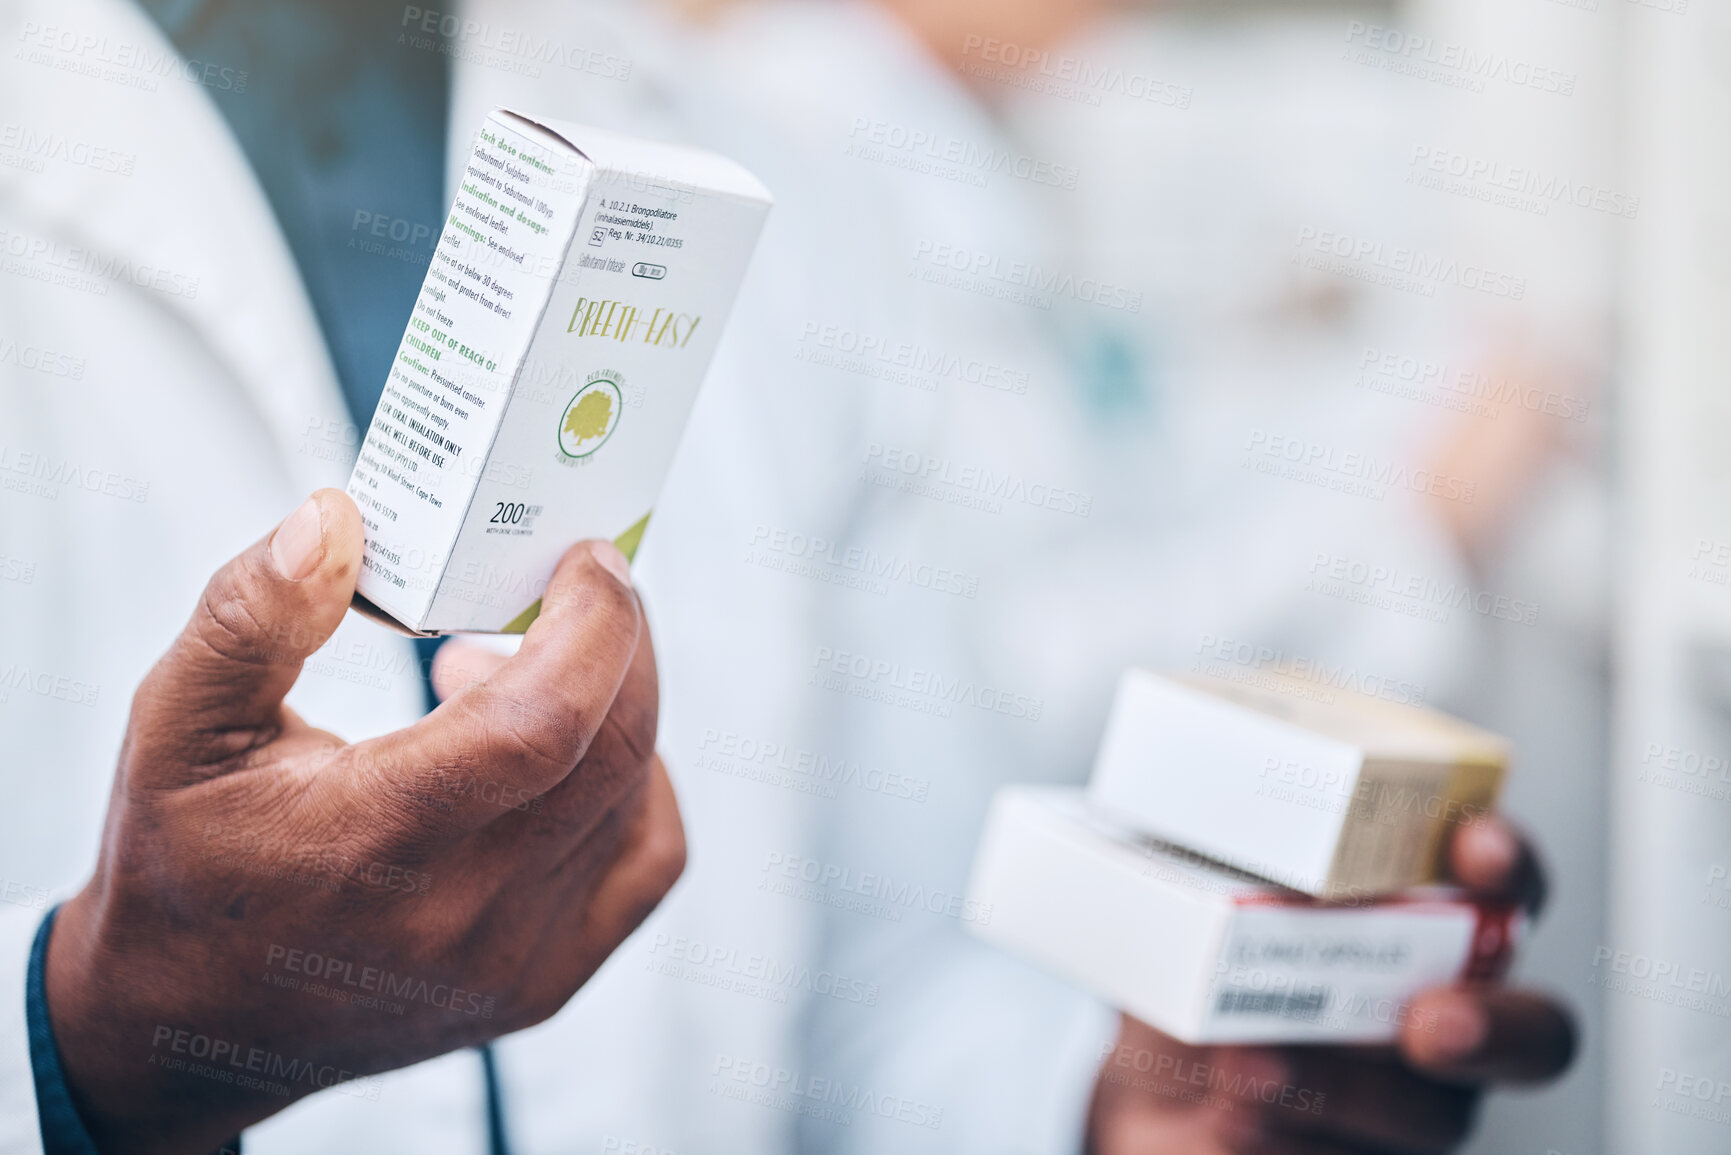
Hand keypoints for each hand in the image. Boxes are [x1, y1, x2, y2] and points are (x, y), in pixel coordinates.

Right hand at [45, 490, 685, 1154]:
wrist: (188, 1023)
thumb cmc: (186, 864)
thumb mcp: (177, 725)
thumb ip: (252, 616)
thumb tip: (335, 520)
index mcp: (372, 843)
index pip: (543, 723)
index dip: (593, 625)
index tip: (586, 558)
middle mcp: (461, 916)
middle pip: (611, 752)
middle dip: (619, 642)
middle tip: (577, 584)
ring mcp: (514, 961)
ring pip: (634, 799)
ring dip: (613, 705)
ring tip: (517, 669)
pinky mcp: (543, 982)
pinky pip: (647, 862)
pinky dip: (638, 785)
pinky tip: (572, 752)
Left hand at [1086, 817, 1575, 1153]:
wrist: (1154, 1093)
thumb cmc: (1199, 978)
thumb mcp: (1192, 907)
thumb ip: (1218, 869)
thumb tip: (1195, 828)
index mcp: (1422, 920)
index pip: (1505, 885)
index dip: (1507, 862)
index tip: (1476, 845)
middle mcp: (1445, 1013)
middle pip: (1534, 1031)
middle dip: (1491, 1026)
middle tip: (1428, 1022)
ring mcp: (1415, 1108)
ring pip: (1432, 1116)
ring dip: (1341, 1086)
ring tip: (1249, 1063)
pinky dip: (1279, 1137)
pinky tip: (1227, 1112)